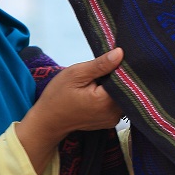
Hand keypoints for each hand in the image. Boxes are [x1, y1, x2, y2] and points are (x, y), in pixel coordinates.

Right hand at [15, 48, 124, 173]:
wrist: (48, 120)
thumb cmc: (58, 95)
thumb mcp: (76, 74)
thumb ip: (100, 65)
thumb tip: (120, 53)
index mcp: (106, 101)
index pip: (125, 79)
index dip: (121, 67)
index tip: (115, 57)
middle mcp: (114, 113)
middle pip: (126, 89)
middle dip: (118, 76)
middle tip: (104, 67)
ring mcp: (113, 119)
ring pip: (123, 96)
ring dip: (115, 86)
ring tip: (101, 78)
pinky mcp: (110, 121)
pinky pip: (118, 104)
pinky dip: (112, 95)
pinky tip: (100, 89)